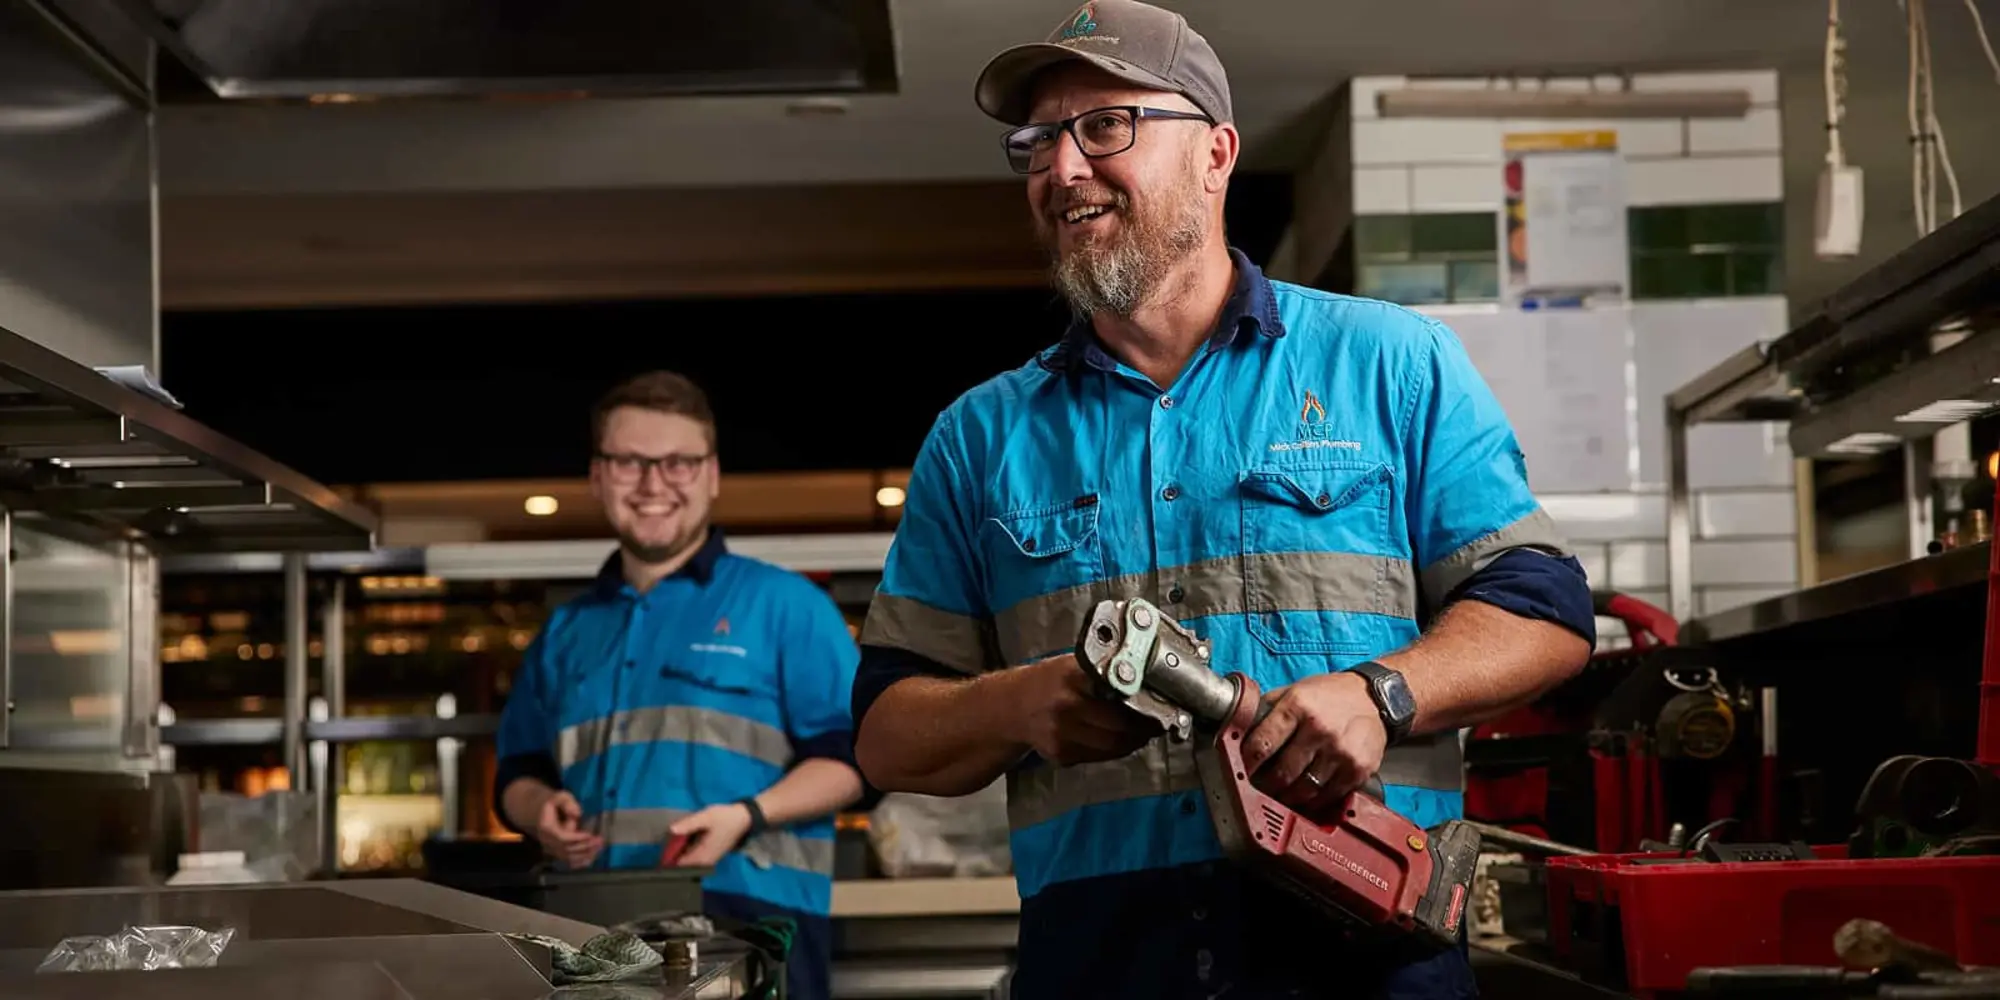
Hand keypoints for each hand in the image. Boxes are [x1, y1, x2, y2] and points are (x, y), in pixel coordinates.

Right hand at [533, 790, 602, 869]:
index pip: (562, 838)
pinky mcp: (556, 853)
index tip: (590, 835)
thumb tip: (577, 813)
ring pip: (569, 858)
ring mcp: (551, 849)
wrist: (538, 813)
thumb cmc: (551, 803)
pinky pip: (568, 862)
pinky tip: (592, 858)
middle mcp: (547, 842)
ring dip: (585, 855)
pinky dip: (580, 862)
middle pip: (567, 850)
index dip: (577, 838)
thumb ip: (567, 802)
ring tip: (599, 847)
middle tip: (600, 840)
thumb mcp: (558, 796)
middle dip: (585, 846)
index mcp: (546, 828)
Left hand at [667, 803, 755, 867]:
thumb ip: (689, 824)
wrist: (744, 818)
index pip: (679, 865)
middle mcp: (705, 862)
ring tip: (672, 841)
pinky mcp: (710, 855)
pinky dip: (687, 850)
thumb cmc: (725, 818)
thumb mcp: (706, 817)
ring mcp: (708, 859)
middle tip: (664, 842)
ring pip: (688, 860)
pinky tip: (684, 840)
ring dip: (679, 852)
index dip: (667, 859)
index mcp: (703, 856)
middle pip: (682, 864)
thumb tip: (671, 830)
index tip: (659, 851)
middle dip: (672, 855)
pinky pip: (693, 856)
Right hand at [1013, 653, 1158, 765]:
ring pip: (1112, 746)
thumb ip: (1105, 672)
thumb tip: (1147, 682)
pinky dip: (1114, 750)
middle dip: (1143, 728)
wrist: (1013, 707)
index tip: (1162, 705)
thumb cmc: (1049, 682)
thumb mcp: (1074, 665)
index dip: (1144, 704)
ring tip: (1142, 733)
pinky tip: (1117, 740)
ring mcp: (1062, 734)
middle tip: (1156, 723)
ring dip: (1133, 742)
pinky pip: (1099, 757)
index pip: (1119, 693)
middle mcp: (1066, 706)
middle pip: (1119, 727)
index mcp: (1072, 676)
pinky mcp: (1061, 755)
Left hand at [1239, 671, 1387, 815]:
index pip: (1262, 743)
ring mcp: (1340, 751)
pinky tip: (1306, 798)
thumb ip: (1268, 709)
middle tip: (1259, 789)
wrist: (1373, 698)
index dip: (1246, 763)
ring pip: (1304, 790)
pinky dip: (1314, 802)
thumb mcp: (1294, 690)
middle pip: (1282, 773)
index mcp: (1297, 706)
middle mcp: (1319, 728)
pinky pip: (1328, 796)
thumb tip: (1238, 727)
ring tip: (1280, 796)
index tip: (1239, 770)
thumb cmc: (1329, 694)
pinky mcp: (1357, 769)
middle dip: (1265, 786)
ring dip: (1288, 798)